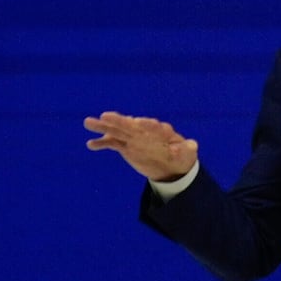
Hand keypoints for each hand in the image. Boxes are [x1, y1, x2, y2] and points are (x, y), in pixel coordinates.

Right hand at [85, 111, 199, 182]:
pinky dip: (102, 143)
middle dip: (119, 120)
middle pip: (130, 125)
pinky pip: (112, 144)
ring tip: (88, 122)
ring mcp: (134, 138)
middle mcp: (145, 131)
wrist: (172, 165)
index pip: (153, 126)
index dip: (146, 124)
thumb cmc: (182, 156)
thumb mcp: (188, 154)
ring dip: (103, 127)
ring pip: (117, 131)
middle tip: (105, 115)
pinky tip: (90, 144)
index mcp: (161, 131)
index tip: (137, 122)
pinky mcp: (126, 146)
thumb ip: (188, 149)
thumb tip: (192, 146)